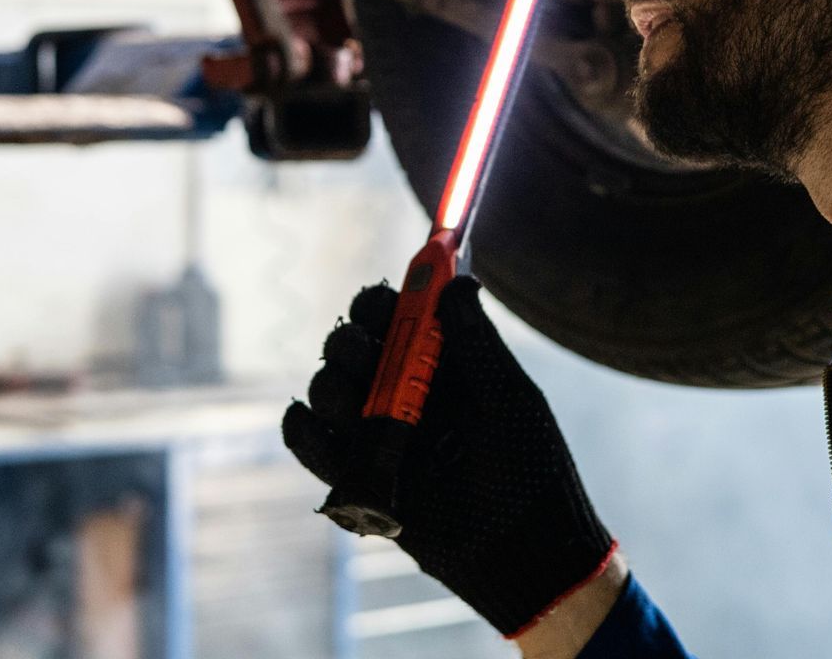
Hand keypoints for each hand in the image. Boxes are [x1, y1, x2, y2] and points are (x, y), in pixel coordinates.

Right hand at [282, 276, 616, 637]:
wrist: (523, 550)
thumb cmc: (530, 468)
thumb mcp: (509, 397)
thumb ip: (477, 341)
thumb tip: (457, 281)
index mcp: (436, 365)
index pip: (391, 316)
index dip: (380, 302)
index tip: (386, 302)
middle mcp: (399, 393)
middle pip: (348, 346)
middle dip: (349, 340)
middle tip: (369, 351)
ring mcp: (374, 435)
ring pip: (324, 387)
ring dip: (330, 382)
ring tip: (358, 406)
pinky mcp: (355, 478)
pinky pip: (307, 441)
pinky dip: (301, 426)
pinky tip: (321, 425)